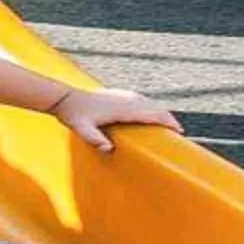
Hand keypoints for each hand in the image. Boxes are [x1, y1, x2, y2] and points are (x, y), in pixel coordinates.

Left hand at [50, 85, 181, 150]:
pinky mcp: (117, 94)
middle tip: (178, 131)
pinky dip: (150, 106)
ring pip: (148, 102)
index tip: (178, 130)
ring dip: (159, 111)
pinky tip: (150, 113)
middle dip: (167, 117)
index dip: (166, 120)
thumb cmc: (73, 114)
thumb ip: (94, 139)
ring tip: (167, 124)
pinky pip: (140, 100)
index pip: (150, 113)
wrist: (64, 97)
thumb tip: (109, 149)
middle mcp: (124, 99)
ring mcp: (121, 95)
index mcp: (121, 108)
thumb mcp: (82, 129)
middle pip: (153, 107)